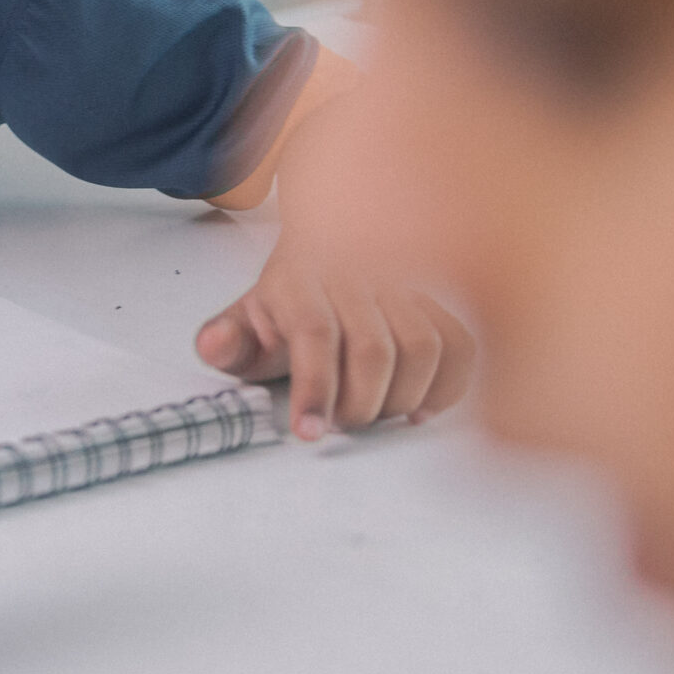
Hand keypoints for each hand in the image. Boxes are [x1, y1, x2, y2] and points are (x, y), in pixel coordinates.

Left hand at [196, 235, 475, 439]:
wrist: (333, 242)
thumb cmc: (290, 298)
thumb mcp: (246, 318)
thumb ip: (226, 340)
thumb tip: (213, 347)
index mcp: (301, 279)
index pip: (314, 333)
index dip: (315, 388)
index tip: (310, 432)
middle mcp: (357, 276)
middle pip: (372, 350)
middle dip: (358, 404)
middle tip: (340, 423)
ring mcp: (404, 284)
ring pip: (422, 348)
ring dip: (400, 399)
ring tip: (374, 413)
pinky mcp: (440, 299)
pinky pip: (460, 345)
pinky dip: (446, 387)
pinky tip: (417, 408)